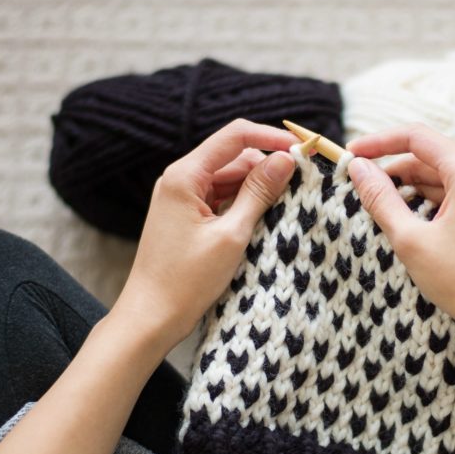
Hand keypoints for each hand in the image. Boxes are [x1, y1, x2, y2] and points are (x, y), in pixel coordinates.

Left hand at [112, 118, 297, 353]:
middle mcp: (179, 180)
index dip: (271, 138)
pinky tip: (264, 217)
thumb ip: (259, 193)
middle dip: (267, 165)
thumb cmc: (186, 281)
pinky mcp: (186, 217)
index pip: (234, 136)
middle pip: (233, 157)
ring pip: (229, 178)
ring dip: (257, 187)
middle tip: (302, 182)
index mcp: (184, 176)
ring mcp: (181, 199)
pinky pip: (221, 198)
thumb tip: (286, 160)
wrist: (151, 317)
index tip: (301, 150)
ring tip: (287, 203)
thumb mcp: (231, 235)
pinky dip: (243, 203)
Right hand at [346, 123, 454, 347]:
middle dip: (392, 172)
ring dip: (408, 190)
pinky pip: (453, 195)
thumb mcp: (411, 239)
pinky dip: (427, 203)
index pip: (416, 138)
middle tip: (360, 191)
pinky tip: (409, 224)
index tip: (351, 154)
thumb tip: (358, 169)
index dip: (379, 142)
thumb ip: (381, 199)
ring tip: (381, 212)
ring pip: (439, 178)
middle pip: (428, 158)